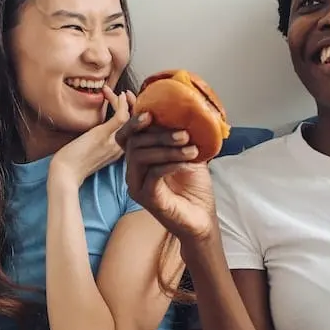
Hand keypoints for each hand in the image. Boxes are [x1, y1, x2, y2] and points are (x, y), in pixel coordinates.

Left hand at [50, 87, 134, 185]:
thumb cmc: (74, 163)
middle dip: (133, 105)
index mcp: (120, 151)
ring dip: (126, 101)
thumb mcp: (94, 152)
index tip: (125, 103)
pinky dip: (121, 103)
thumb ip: (102, 142)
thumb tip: (100, 129)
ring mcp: (114, 142)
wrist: (65, 174)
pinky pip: (121, 117)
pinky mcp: (104, 135)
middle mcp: (121, 147)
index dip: (133, 114)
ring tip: (118, 92)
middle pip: (135, 122)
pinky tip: (118, 94)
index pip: (133, 130)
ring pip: (130, 117)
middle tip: (126, 94)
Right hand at [115, 113, 215, 242]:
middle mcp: (134, 171)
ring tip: (191, 149)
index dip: (134, 123)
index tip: (151, 114)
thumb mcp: (190, 154)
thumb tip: (188, 111)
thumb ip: (183, 136)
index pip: (127, 136)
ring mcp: (137, 185)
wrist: (202, 218)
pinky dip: (170, 164)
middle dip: (160, 135)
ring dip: (167, 149)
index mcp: (141, 159)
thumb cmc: (194, 187)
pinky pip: (152, 174)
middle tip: (184, 134)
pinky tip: (186, 163)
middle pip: (134, 143)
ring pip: (140, 156)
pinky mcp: (146, 198)